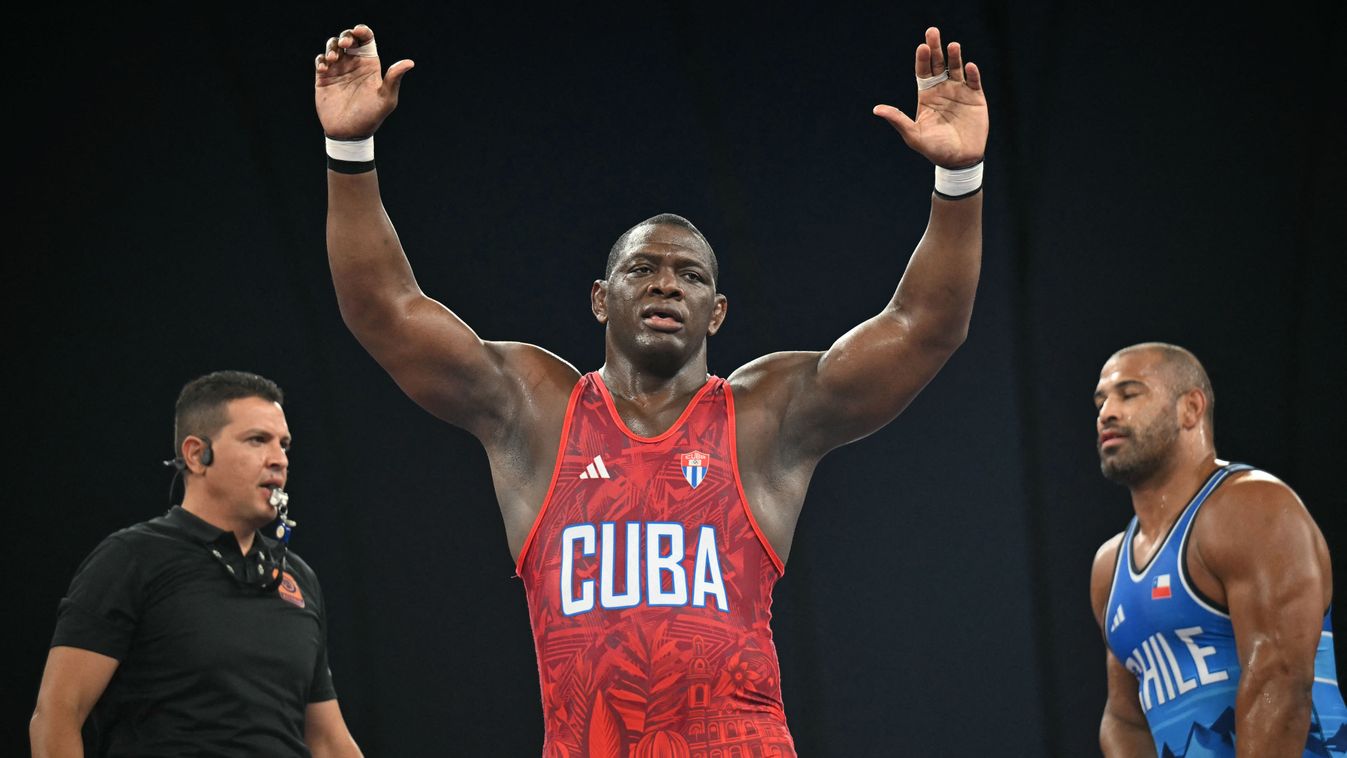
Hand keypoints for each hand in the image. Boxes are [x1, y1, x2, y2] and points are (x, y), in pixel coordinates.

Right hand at [314, 24, 414, 138]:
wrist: (349, 133)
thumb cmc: (371, 117)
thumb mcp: (386, 99)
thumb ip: (394, 79)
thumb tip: (410, 62)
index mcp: (370, 65)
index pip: (366, 39)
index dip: (362, 30)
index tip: (358, 31)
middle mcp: (354, 64)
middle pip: (348, 38)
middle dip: (345, 36)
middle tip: (344, 45)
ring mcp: (338, 69)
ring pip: (332, 46)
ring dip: (331, 46)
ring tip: (334, 58)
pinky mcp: (324, 77)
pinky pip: (320, 60)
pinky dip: (321, 59)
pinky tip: (325, 68)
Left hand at [873, 27, 987, 167]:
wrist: (959, 160)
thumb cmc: (934, 149)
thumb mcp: (913, 135)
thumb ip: (897, 119)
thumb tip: (876, 109)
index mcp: (927, 95)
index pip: (923, 72)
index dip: (922, 59)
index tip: (921, 47)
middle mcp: (942, 89)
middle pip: (938, 64)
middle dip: (935, 48)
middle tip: (932, 32)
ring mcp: (960, 92)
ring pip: (956, 69)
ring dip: (955, 57)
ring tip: (952, 46)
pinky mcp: (976, 98)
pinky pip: (974, 82)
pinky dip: (972, 74)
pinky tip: (969, 66)